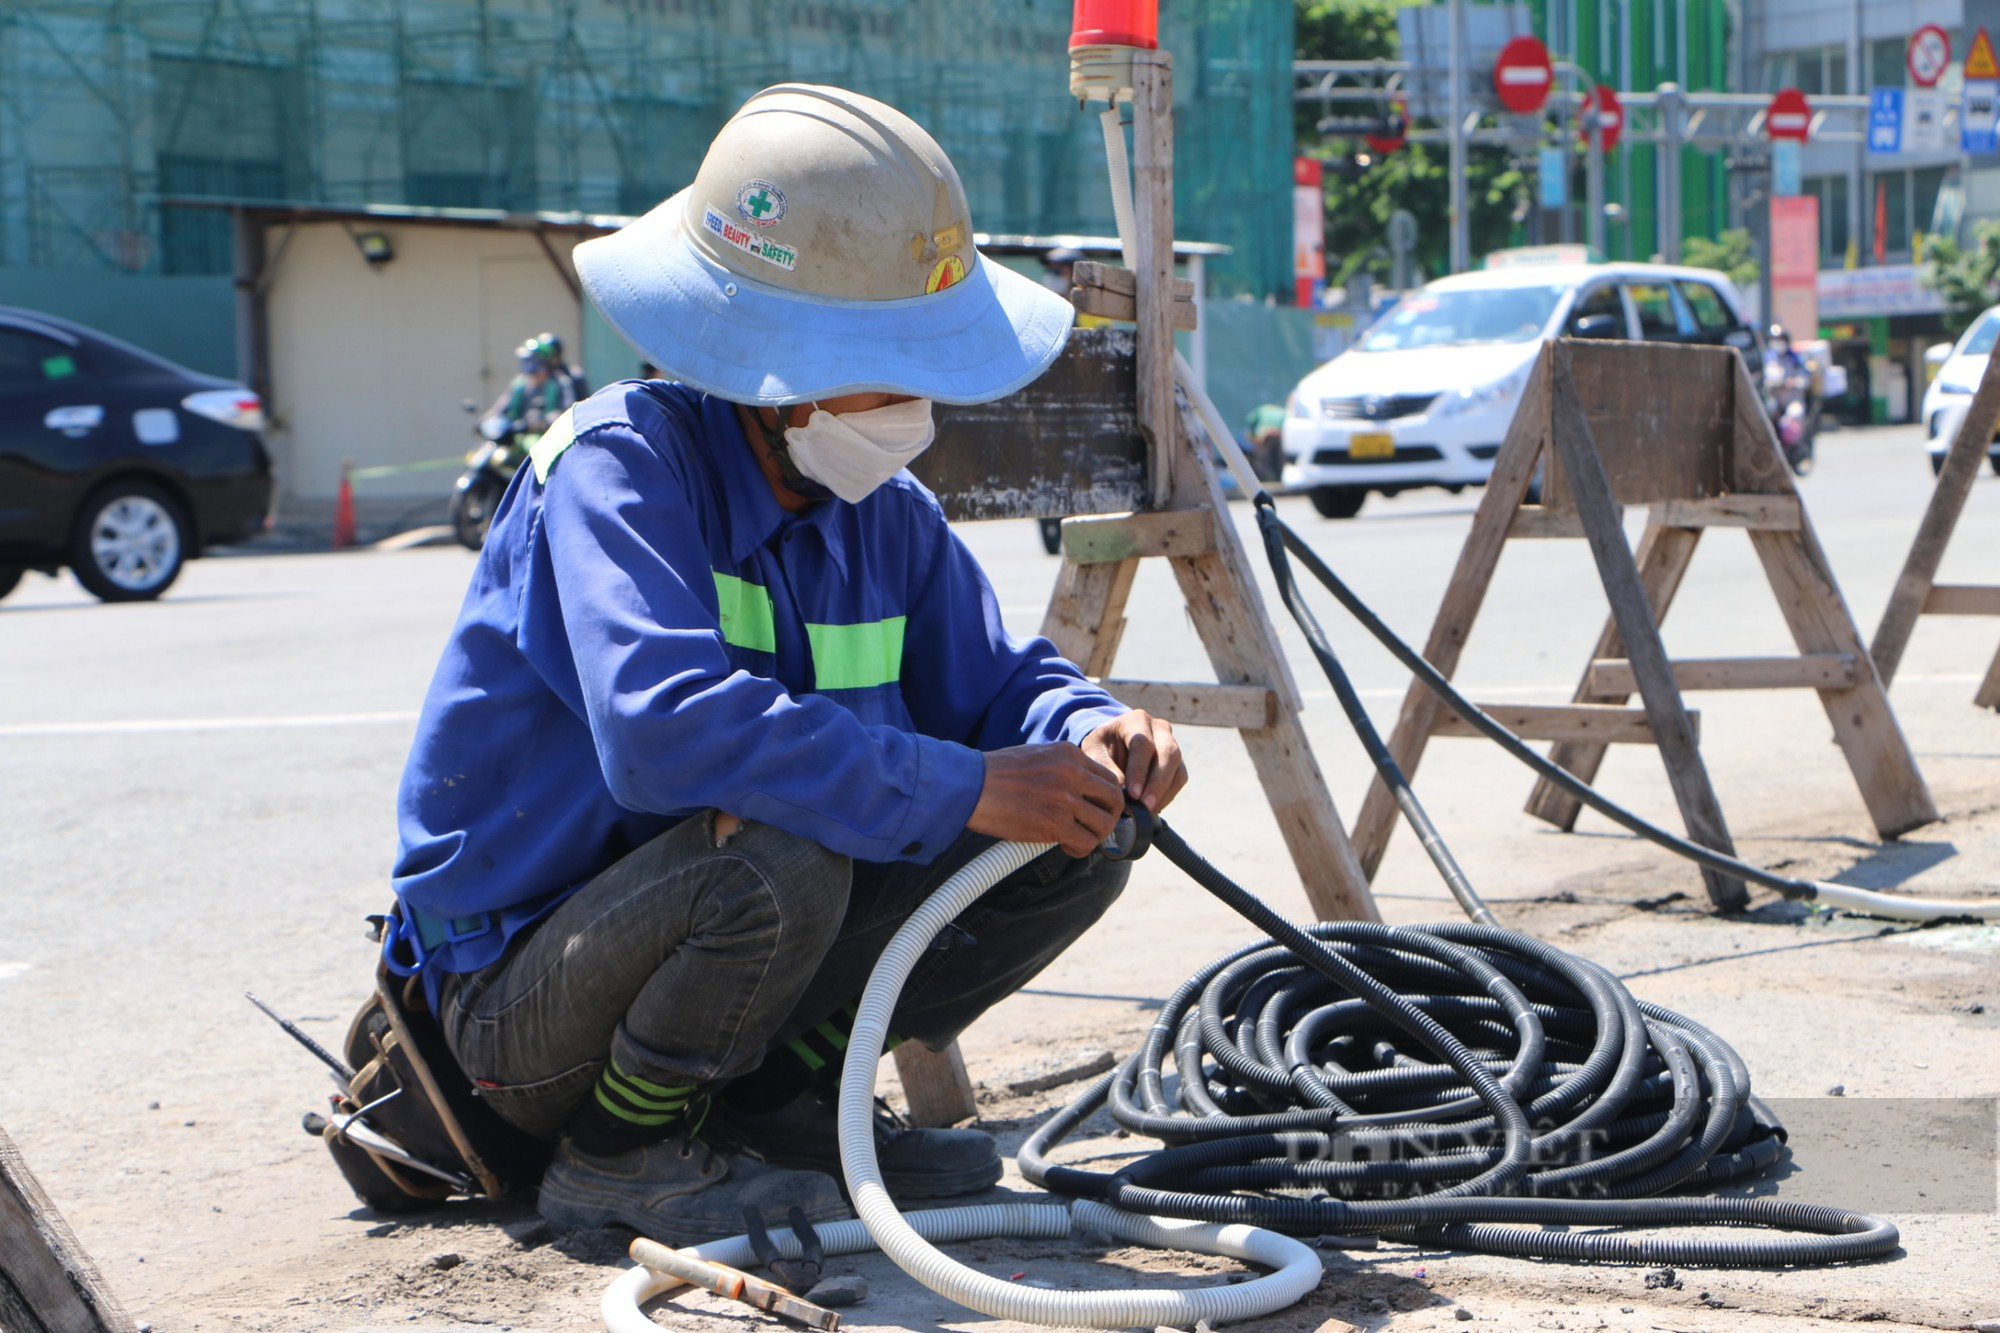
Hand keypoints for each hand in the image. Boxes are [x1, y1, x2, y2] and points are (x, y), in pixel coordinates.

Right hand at [967, 744, 1125, 857]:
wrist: (969, 785)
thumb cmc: (995, 774)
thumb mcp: (1037, 757)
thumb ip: (1063, 769)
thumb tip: (1081, 792)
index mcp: (1069, 754)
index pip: (1109, 778)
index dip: (1106, 799)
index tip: (1093, 811)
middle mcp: (1072, 773)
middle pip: (1115, 800)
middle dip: (1108, 818)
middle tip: (1092, 828)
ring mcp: (1065, 798)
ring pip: (1105, 824)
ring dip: (1095, 836)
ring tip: (1076, 839)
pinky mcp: (1054, 822)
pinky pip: (1085, 842)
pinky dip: (1079, 849)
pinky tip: (1065, 846)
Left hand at [1081, 710, 1186, 814]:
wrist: (1113, 745)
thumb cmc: (1102, 746)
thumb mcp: (1094, 750)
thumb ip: (1104, 765)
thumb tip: (1121, 787)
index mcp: (1136, 721)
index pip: (1143, 743)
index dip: (1139, 769)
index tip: (1132, 793)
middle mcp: (1159, 728)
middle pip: (1168, 753)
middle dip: (1157, 782)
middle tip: (1145, 806)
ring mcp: (1172, 744)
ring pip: (1178, 767)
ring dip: (1164, 792)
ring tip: (1147, 811)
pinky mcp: (1177, 761)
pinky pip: (1179, 779)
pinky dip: (1168, 795)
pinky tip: (1152, 808)